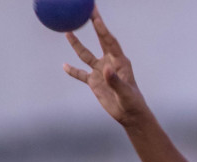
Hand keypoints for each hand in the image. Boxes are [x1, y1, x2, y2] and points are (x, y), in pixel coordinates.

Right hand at [64, 9, 149, 125]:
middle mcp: (109, 62)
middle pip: (100, 40)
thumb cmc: (132, 102)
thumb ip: (115, 81)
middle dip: (94, 25)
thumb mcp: (125, 93)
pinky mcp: (94, 82)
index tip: (96, 18)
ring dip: (77, 44)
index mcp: (120, 61)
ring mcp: (100, 71)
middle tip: (87, 11)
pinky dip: (72, 71)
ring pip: (86, 55)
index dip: (102, 30)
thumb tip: (105, 70)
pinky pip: (81, 74)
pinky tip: (65, 66)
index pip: (110, 42)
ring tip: (67, 32)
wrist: (129, 115)